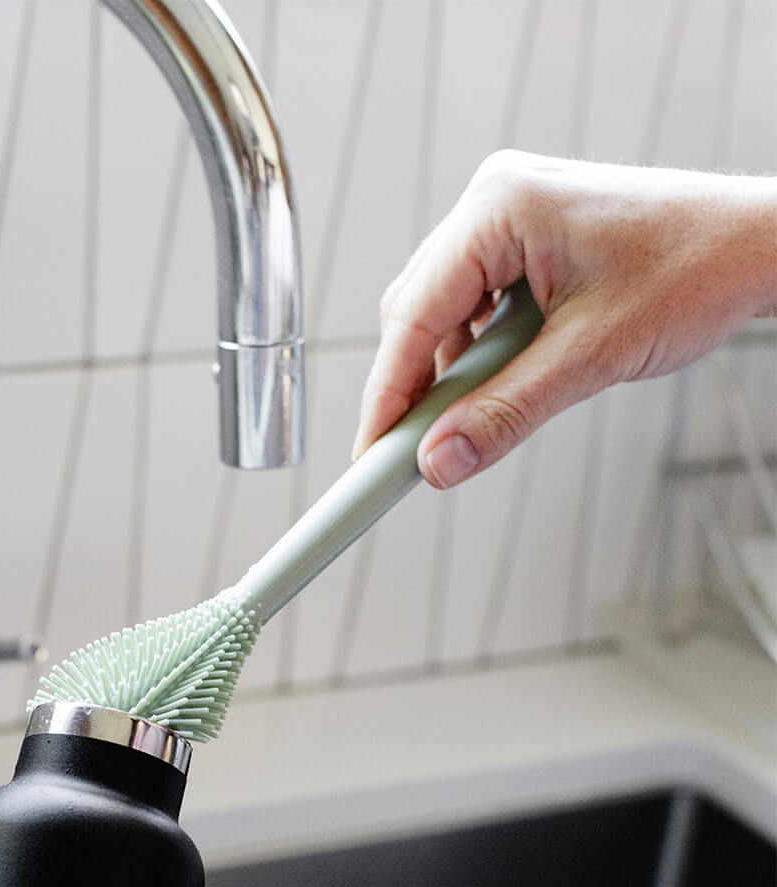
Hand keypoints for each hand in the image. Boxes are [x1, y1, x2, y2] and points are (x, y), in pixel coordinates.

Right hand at [352, 152, 776, 486]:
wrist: (759, 244)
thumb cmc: (697, 269)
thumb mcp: (591, 357)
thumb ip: (506, 412)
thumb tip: (439, 462)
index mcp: (500, 206)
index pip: (414, 312)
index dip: (387, 391)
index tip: (371, 450)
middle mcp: (493, 202)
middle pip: (417, 310)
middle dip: (413, 384)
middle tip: (411, 453)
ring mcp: (506, 216)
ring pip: (441, 312)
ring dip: (448, 372)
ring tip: (465, 421)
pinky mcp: (522, 239)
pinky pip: (473, 305)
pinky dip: (476, 354)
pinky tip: (495, 382)